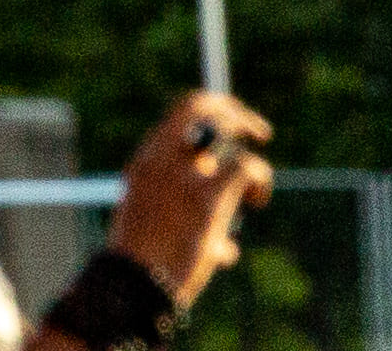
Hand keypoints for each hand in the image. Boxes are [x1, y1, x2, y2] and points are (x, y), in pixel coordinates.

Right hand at [106, 90, 273, 304]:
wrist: (131, 285)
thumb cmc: (142, 263)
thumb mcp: (149, 219)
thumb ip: (176, 203)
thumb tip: (221, 218)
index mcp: (145, 161)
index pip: (183, 110)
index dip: (215, 105)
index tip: (234, 117)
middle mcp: (162, 158)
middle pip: (206, 108)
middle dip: (238, 115)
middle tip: (259, 132)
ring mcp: (184, 176)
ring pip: (231, 140)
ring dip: (252, 163)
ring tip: (256, 193)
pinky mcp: (207, 198)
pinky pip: (247, 168)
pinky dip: (260, 180)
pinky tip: (257, 200)